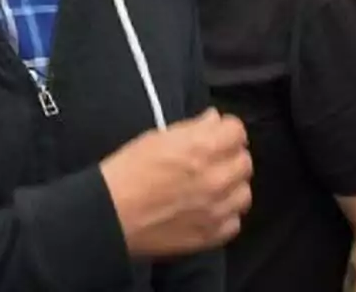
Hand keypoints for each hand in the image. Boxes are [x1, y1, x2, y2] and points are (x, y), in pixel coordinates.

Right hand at [101, 108, 251, 257]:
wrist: (111, 214)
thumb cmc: (127, 171)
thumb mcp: (156, 138)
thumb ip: (192, 128)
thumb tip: (214, 120)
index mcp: (201, 148)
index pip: (237, 131)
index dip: (226, 128)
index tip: (216, 131)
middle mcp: (215, 178)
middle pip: (244, 161)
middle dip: (230, 155)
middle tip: (212, 158)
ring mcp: (216, 210)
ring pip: (244, 192)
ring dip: (231, 186)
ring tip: (212, 185)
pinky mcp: (210, 235)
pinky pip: (234, 222)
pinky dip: (225, 214)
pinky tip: (208, 209)